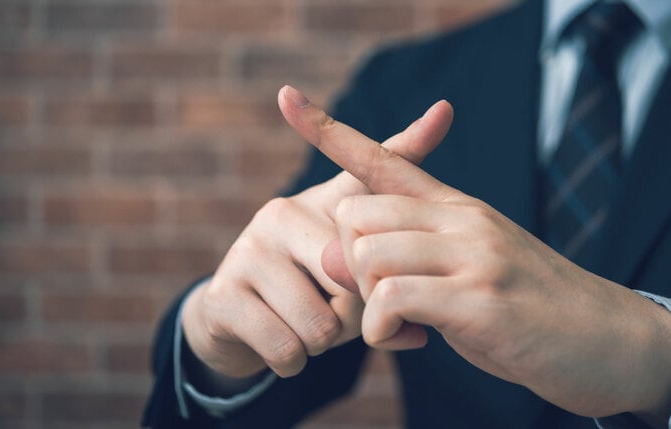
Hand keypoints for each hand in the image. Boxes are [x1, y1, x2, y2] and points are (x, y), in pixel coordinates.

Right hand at [181, 86, 453, 378]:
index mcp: (324, 204)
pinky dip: (293, 362)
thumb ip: (387, 288)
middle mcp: (283, 213)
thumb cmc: (309, 293)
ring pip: (320, 323)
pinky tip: (285, 348)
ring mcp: (249, 250)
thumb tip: (421, 327)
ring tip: (309, 331)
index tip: (446, 110)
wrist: (236, 323)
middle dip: (354, 316)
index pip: (367, 170)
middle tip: (336, 317)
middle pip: (351, 279)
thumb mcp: (346, 279)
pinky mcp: (224, 293)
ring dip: (322, 345)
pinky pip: (285, 346)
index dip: (411, 141)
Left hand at [287, 90, 670, 424]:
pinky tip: (411, 341)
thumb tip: (335, 258)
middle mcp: (462, 217)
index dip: (328, 129)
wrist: (608, 340)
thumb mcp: (464, 271)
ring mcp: (474, 253)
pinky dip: (383, 329)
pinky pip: (393, 298)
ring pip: (368, 254)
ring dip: (367, 303)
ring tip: (400, 326)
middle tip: (381, 301)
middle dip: (349, 265)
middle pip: (354, 215)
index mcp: (455, 206)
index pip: (382, 157)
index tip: (287, 98)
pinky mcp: (481, 298)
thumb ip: (402, 261)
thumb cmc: (526, 308)